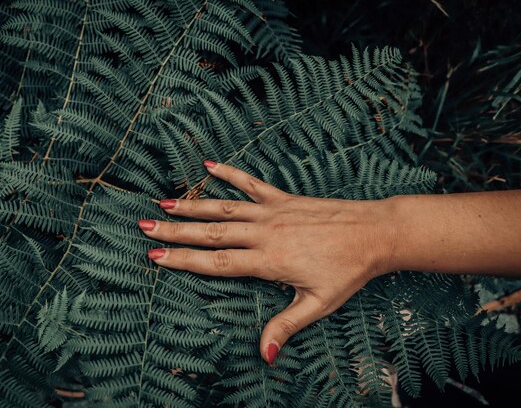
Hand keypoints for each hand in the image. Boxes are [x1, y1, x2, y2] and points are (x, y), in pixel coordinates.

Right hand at [138, 161, 398, 363]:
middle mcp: (264, 233)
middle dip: (176, 231)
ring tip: (165, 202)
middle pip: (211, 232)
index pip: (216, 262)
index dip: (184, 261)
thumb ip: (286, 325)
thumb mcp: (318, 304)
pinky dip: (229, 174)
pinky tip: (209, 166)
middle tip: (146, 227)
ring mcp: (272, 212)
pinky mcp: (283, 198)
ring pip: (224, 207)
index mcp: (268, 260)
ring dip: (193, 205)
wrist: (374, 233)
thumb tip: (264, 354)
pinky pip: (251, 183)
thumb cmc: (348, 270)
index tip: (156, 257)